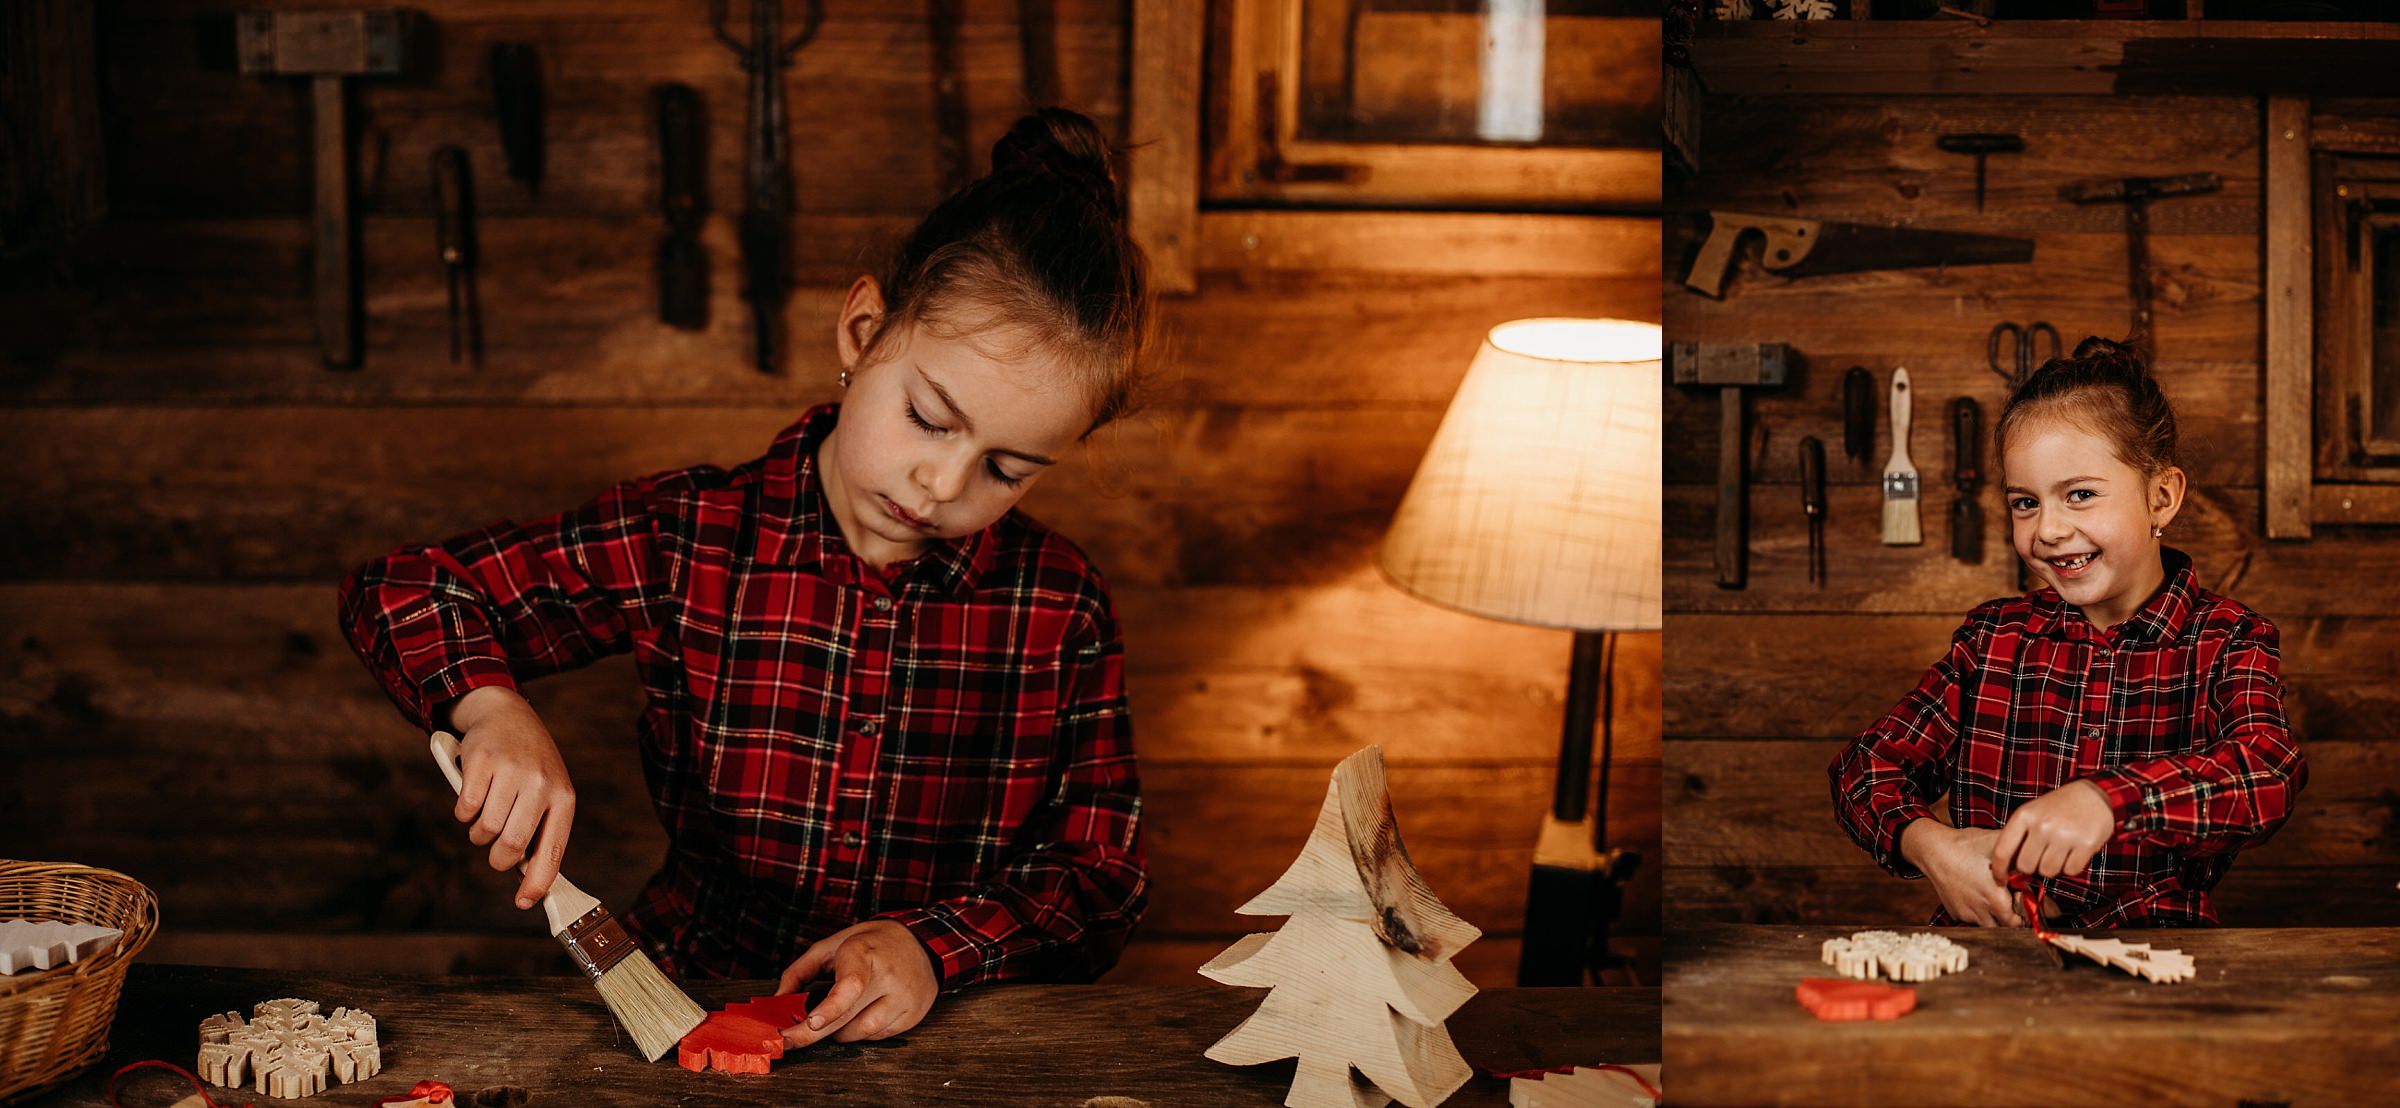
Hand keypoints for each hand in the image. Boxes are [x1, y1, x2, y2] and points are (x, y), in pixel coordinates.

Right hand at [447, 686, 575, 909]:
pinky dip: (464, 811)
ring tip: (486, 815)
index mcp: (563, 797)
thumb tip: (530, 879)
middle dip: (498, 859)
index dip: (538, 882)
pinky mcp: (481, 762)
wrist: (507, 714)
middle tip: (496, 852)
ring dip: (478, 834)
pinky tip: (474, 794)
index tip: (524, 902)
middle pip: (512, 845)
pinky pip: (464, 810)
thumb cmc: (529, 766)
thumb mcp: (548, 792)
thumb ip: (540, 829)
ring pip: (485, 830)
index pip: (552, 850)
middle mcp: (541, 784)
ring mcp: (511, 771)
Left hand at [775, 920, 938, 1046]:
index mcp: (865, 953)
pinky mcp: (913, 1014)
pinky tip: (863, 1013)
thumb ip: (800, 972)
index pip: (850, 985)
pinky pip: (878, 1036)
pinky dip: (862, 1031)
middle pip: (848, 1018)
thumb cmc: (869, 944)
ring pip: (861, 1033)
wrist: (921, 942)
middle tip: (788, 1041)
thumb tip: (776, 1002)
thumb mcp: (832, 945)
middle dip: (811, 1034)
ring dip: (841, 1031)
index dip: (830, 1008)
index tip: (810, 1022)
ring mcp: (904, 998)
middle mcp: (888, 977)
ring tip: (841, 1013)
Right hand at [1900, 820, 2023, 927]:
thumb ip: (2020, 854)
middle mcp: (1981, 910)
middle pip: (2006, 926)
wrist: (1933, 849)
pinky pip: (1972, 919)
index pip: (2020, 921)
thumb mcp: (1996, 844)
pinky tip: (1977, 895)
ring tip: (1994, 898)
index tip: (2021, 896)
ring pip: (1989, 926)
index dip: (2025, 911)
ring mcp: (1966, 913)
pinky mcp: (1955, 912)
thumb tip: (2038, 859)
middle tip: (2011, 899)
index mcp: (1995, 898)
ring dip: (1995, 917)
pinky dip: (1978, 913)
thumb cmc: (1965, 845)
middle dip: (2012, 916)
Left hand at [1990, 779, 2114, 882]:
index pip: (2002, 851)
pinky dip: (2072, 866)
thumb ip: (2018, 836)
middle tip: (2041, 857)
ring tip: (2059, 852)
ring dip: (2053, 867)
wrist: (2094, 795)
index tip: (2000, 880)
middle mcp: (2042, 825)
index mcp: (2024, 816)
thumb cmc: (2058, 807)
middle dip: (2032, 867)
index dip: (1999, 871)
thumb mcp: (2032, 813)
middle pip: (2026, 866)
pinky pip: (2071, 871)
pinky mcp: (2086, 844)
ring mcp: (2064, 835)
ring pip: (2048, 871)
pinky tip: (2074, 852)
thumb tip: (2006, 868)